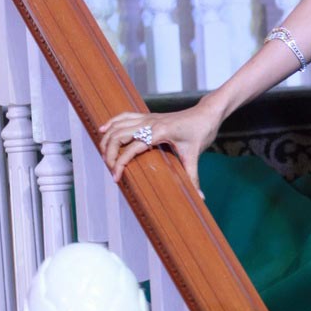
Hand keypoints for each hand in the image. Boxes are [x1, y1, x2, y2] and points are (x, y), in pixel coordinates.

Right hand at [97, 99, 222, 193]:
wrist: (207, 113)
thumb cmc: (201, 131)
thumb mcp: (196, 155)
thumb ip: (193, 177)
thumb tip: (200, 198)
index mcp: (159, 132)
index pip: (131, 149)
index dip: (119, 164)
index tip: (116, 179)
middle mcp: (149, 123)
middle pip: (118, 135)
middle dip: (108, 153)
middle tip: (110, 170)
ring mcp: (147, 118)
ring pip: (118, 125)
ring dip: (107, 139)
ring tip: (103, 156)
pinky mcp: (148, 116)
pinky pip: (124, 116)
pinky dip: (112, 122)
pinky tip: (103, 130)